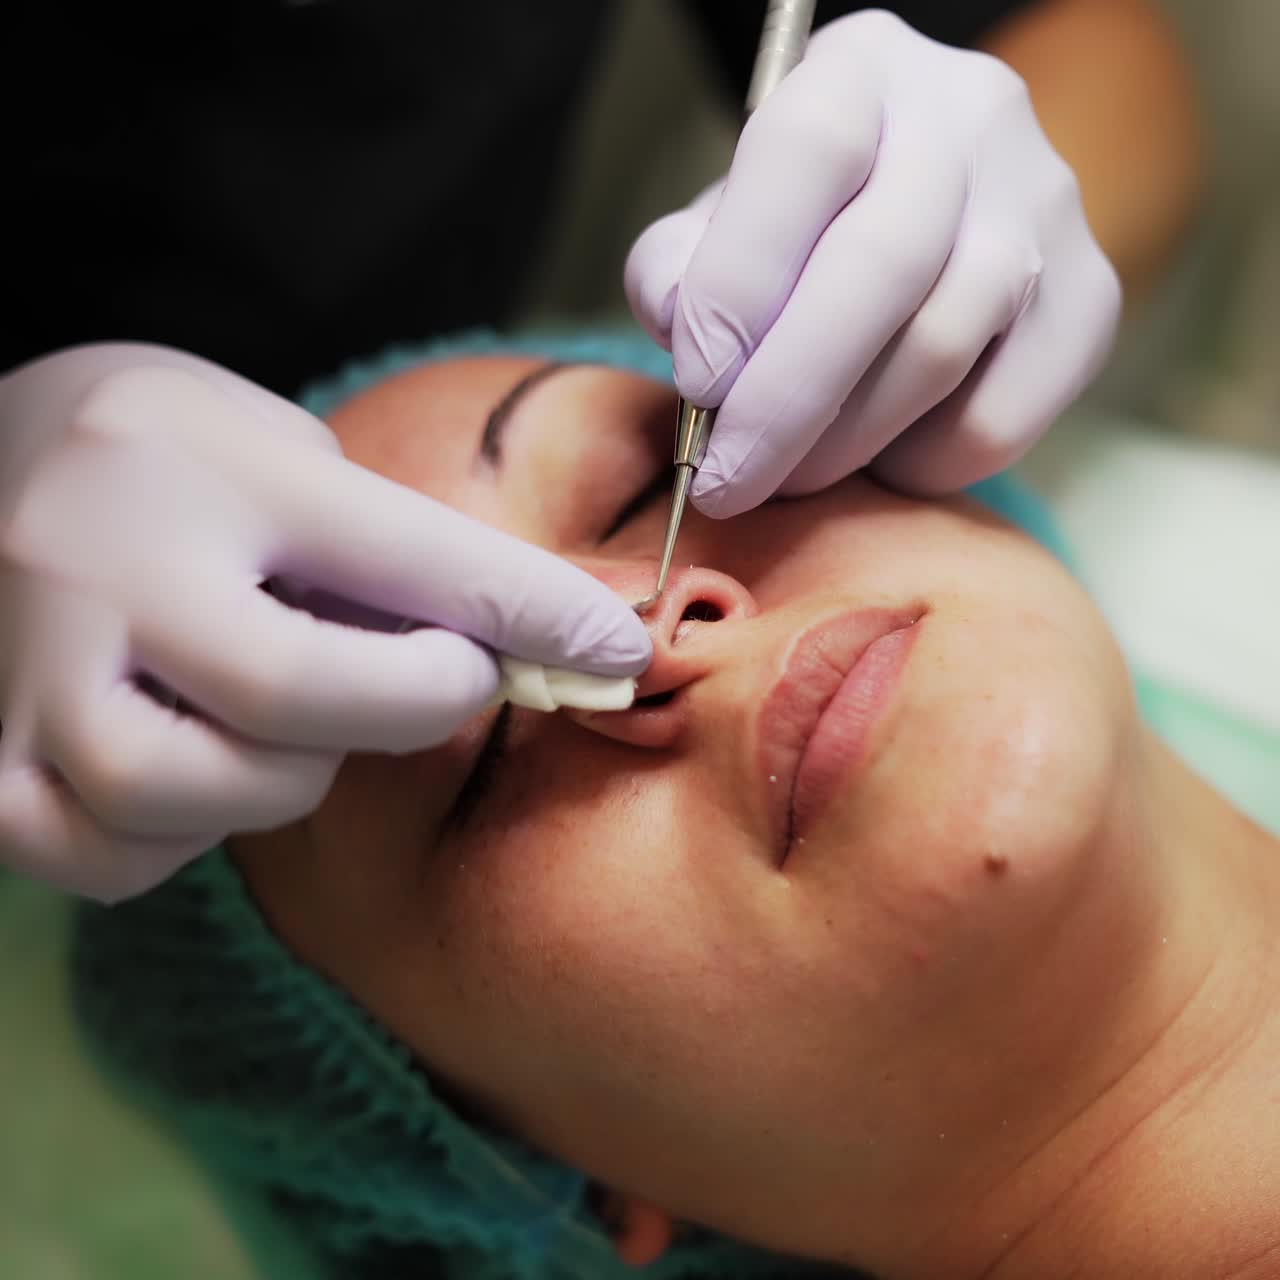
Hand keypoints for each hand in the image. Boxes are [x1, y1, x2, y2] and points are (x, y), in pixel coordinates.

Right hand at [0, 344, 648, 899]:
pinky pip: (102, 853)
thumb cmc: (167, 454)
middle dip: (411, 704)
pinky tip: (194, 771)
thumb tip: (521, 646)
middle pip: (293, 693)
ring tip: (285, 725)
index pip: (409, 554)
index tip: (618, 651)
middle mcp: (103, 563)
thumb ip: (382, 551)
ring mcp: (23, 666)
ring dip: (281, 777)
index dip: (534, 613)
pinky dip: (176, 838)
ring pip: (186, 791)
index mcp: (208, 468)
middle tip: (446, 678)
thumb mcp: (278, 454)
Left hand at [625, 9, 1121, 514]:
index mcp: (863, 70)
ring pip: (939, 350)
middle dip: (784, 400)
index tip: (697, 382)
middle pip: (880, 268)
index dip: (740, 281)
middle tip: (723, 482)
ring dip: (842, 443)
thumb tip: (679, 322)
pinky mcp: (1091, 302)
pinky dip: (918, 464)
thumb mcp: (723, 220)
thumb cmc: (803, 228)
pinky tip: (877, 454)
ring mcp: (1046, 209)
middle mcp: (972, 119)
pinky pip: (999, 417)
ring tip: (785, 475)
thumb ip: (678, 261)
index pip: (806, 153)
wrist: (938, 219)